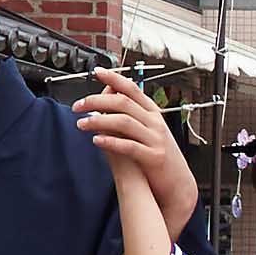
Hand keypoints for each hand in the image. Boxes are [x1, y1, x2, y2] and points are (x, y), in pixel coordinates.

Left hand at [73, 70, 197, 236]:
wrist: (177, 183)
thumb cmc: (159, 155)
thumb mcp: (149, 130)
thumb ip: (132, 113)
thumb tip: (112, 94)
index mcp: (153, 113)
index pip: (132, 89)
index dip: (114, 78)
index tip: (97, 71)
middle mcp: (155, 123)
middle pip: (123, 102)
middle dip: (96, 101)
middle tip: (78, 106)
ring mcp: (155, 139)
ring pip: (123, 122)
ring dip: (99, 121)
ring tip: (82, 124)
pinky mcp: (153, 157)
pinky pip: (129, 146)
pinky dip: (111, 141)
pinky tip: (96, 141)